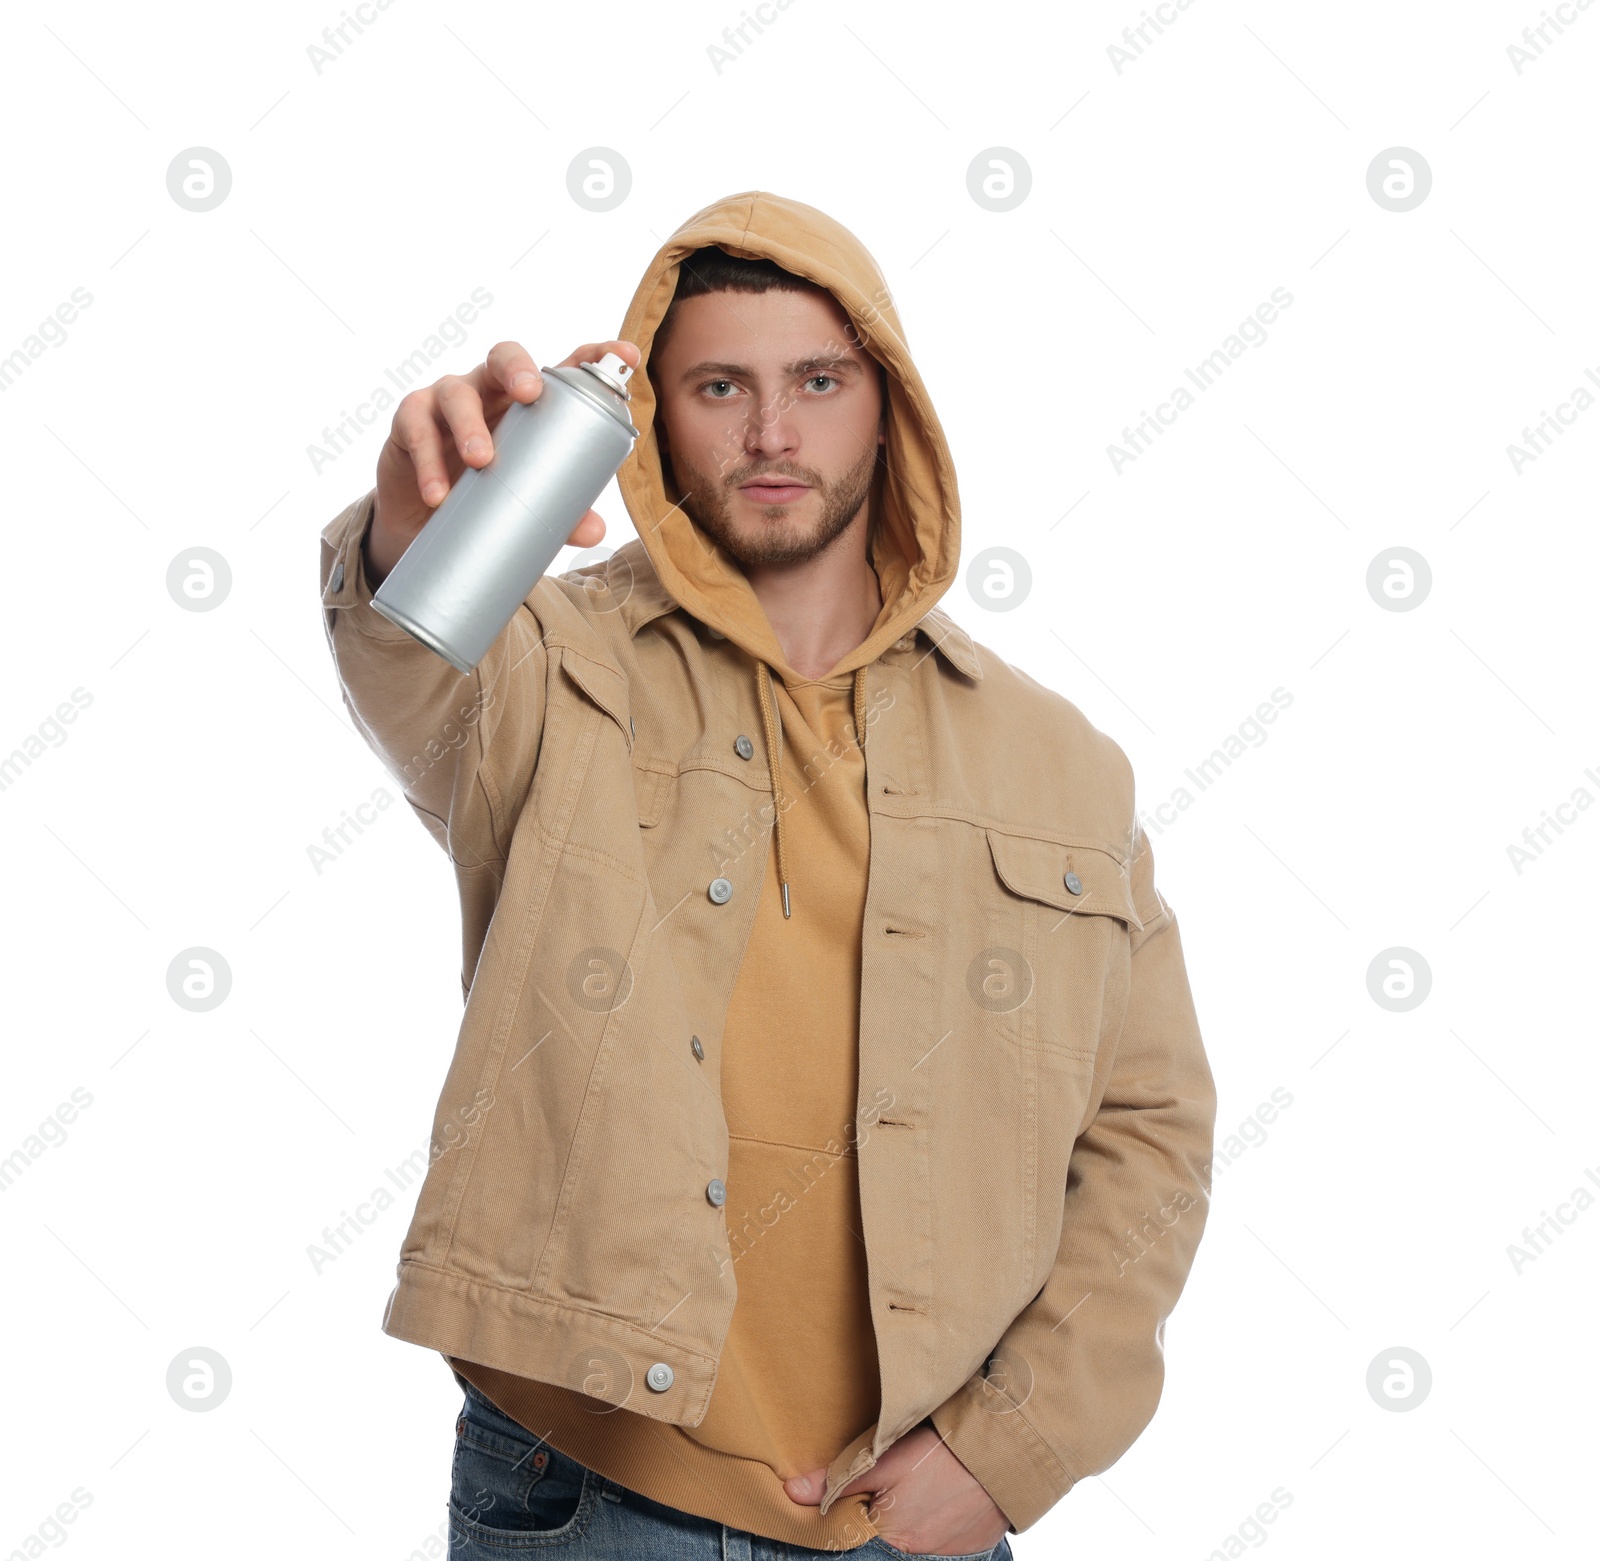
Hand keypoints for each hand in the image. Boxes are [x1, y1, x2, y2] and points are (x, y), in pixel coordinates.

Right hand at [368, 337, 641, 584]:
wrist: (424, 524)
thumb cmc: (487, 497)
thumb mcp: (526, 504)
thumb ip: (562, 513)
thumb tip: (595, 530)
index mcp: (528, 404)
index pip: (562, 371)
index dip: (594, 356)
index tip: (626, 355)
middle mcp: (488, 390)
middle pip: (503, 357)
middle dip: (518, 368)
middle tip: (530, 393)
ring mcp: (446, 401)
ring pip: (456, 394)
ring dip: (469, 425)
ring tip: (481, 461)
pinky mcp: (410, 423)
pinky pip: (416, 430)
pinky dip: (427, 462)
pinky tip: (439, 493)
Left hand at [783, 1423, 1008, 1556]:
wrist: (1004, 1453)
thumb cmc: (940, 1453)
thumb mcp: (884, 1458)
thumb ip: (840, 1480)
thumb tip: (792, 1492)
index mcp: (892, 1534)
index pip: (857, 1532)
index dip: (853, 1509)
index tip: (855, 1492)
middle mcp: (918, 1552)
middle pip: (888, 1535)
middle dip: (884, 1513)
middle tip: (899, 1484)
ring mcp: (949, 1553)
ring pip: (917, 1538)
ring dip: (914, 1518)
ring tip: (924, 1487)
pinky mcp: (974, 1545)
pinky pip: (947, 1540)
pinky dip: (942, 1522)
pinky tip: (946, 1497)